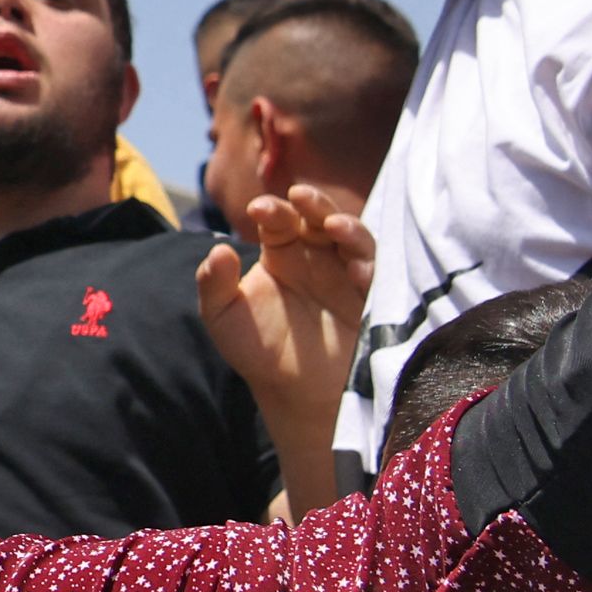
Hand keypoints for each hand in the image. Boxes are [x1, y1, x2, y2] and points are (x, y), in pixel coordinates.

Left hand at [195, 181, 374, 448]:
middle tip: (301, 196)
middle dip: (314, 203)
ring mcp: (347, 274)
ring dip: (348, 227)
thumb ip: (213, 284)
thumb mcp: (223, 318)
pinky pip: (378, 275)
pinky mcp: (371, 299)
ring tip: (334, 226)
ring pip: (354, 237)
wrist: (294, 395)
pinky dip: (370, 266)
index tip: (258, 210)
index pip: (280, 218)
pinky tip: (358, 269)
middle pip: (321, 216)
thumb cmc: (257, 352)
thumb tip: (218, 249)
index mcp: (283, 251)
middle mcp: (318, 255)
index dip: (272, 209)